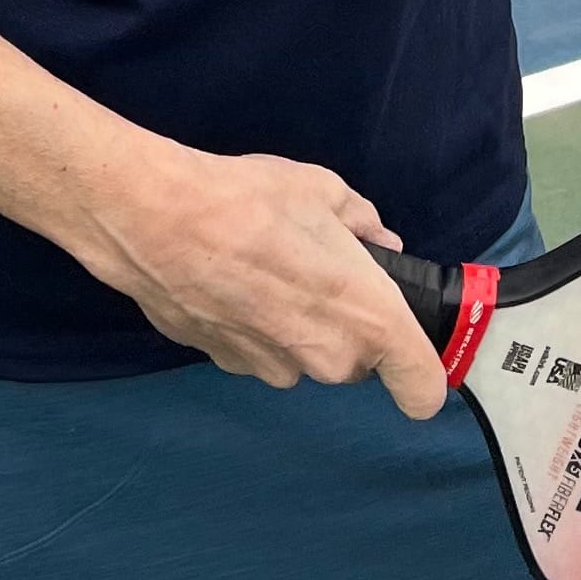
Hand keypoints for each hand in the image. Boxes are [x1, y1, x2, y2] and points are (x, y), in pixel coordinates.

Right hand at [86, 139, 447, 420]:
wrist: (157, 221)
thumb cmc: (252, 202)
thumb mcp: (323, 191)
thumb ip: (363, 222)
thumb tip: (379, 241)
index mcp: (367, 318)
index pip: (421, 388)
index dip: (423, 377)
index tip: (411, 355)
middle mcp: (328, 358)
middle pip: (357, 361)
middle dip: (346, 325)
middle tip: (318, 271)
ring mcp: (275, 369)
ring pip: (305, 356)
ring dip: (296, 326)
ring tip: (264, 270)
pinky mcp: (229, 367)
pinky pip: (261, 352)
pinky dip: (254, 327)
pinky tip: (229, 283)